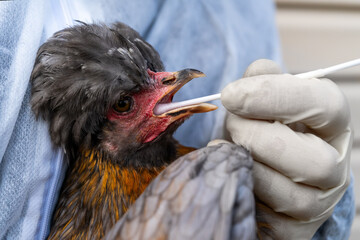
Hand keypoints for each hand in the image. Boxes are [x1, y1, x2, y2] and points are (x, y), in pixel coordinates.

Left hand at [221, 59, 351, 238]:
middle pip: (310, 159)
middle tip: (231, 123)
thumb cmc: (266, 128)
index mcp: (332, 126)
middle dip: (256, 137)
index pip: (324, 105)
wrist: (266, 169)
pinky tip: (230, 172)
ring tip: (227, 147)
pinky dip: (241, 190)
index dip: (274, 96)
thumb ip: (263, 82)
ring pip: (288, 192)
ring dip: (247, 165)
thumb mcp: (266, 102)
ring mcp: (317, 203)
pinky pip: (265, 215)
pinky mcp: (294, 229)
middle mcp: (333, 166)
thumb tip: (257, 71)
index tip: (230, 94)